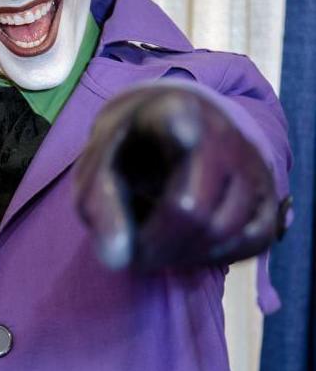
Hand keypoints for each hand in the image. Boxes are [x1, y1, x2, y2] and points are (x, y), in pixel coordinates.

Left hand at [74, 84, 278, 271]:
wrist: (166, 135)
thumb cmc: (129, 155)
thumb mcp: (99, 170)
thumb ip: (100, 205)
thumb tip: (117, 259)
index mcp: (169, 111)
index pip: (179, 117)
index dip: (181, 127)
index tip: (183, 134)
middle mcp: (220, 130)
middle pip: (192, 208)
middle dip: (157, 244)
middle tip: (134, 253)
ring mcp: (251, 161)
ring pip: (222, 230)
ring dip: (183, 255)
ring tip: (155, 251)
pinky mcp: (270, 191)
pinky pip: (252, 241)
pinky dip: (217, 256)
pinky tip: (190, 248)